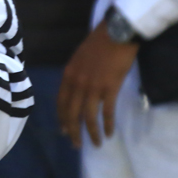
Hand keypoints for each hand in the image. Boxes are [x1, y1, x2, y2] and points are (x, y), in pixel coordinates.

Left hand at [57, 21, 138, 147]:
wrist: (117, 33)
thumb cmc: (100, 43)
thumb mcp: (79, 58)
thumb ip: (76, 74)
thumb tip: (76, 88)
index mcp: (68, 74)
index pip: (61, 102)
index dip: (62, 118)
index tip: (63, 131)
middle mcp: (77, 83)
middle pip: (71, 113)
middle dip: (73, 131)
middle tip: (76, 145)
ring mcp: (93, 86)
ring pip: (88, 116)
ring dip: (91, 133)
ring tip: (95, 144)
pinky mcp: (110, 88)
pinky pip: (106, 112)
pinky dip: (107, 125)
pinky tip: (109, 133)